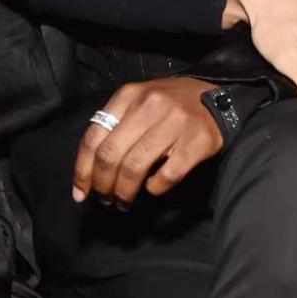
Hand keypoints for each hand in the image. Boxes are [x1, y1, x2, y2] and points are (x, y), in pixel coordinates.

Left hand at [72, 77, 222, 207]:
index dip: (82, 170)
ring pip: (135, 168)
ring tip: (123, 201)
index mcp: (128, 95)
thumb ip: (114, 126)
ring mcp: (174, 123)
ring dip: (124, 192)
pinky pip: (166, 176)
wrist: (216, 99)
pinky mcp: (196, 142)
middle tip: (105, 199)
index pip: (93, 137)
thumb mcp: (137, 102)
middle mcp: (149, 106)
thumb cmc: (168, 106)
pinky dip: (154, 188)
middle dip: (102, 185)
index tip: (80, 192)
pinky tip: (153, 187)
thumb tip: (88, 170)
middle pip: (111, 156)